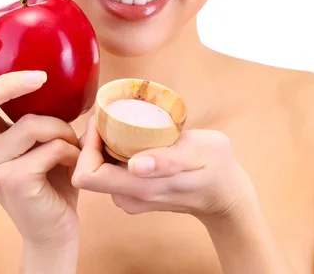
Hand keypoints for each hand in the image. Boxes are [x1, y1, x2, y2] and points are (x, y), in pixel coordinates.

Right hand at [0, 36, 79, 247]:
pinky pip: (49, 146)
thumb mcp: (41, 134)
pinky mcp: (10, 182)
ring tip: (74, 142)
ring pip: (28, 123)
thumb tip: (61, 63)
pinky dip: (70, 149)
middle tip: (41, 76)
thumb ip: (37, 106)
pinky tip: (74, 163)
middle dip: (8, 84)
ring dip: (62, 128)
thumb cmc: (51, 174)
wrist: (54, 228)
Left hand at [72, 117, 256, 225]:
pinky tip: (130, 137)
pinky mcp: (134, 194)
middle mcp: (129, 198)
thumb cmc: (217, 167)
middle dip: (93, 140)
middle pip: (87, 170)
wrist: (226, 195)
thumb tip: (134, 165)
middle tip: (109, 115)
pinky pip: (109, 171)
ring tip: (120, 123)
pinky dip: (112, 152)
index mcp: (140, 189)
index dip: (88, 145)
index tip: (102, 120)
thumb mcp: (200, 154)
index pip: (86, 175)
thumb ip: (168, 160)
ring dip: (102, 144)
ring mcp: (130, 198)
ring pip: (97, 170)